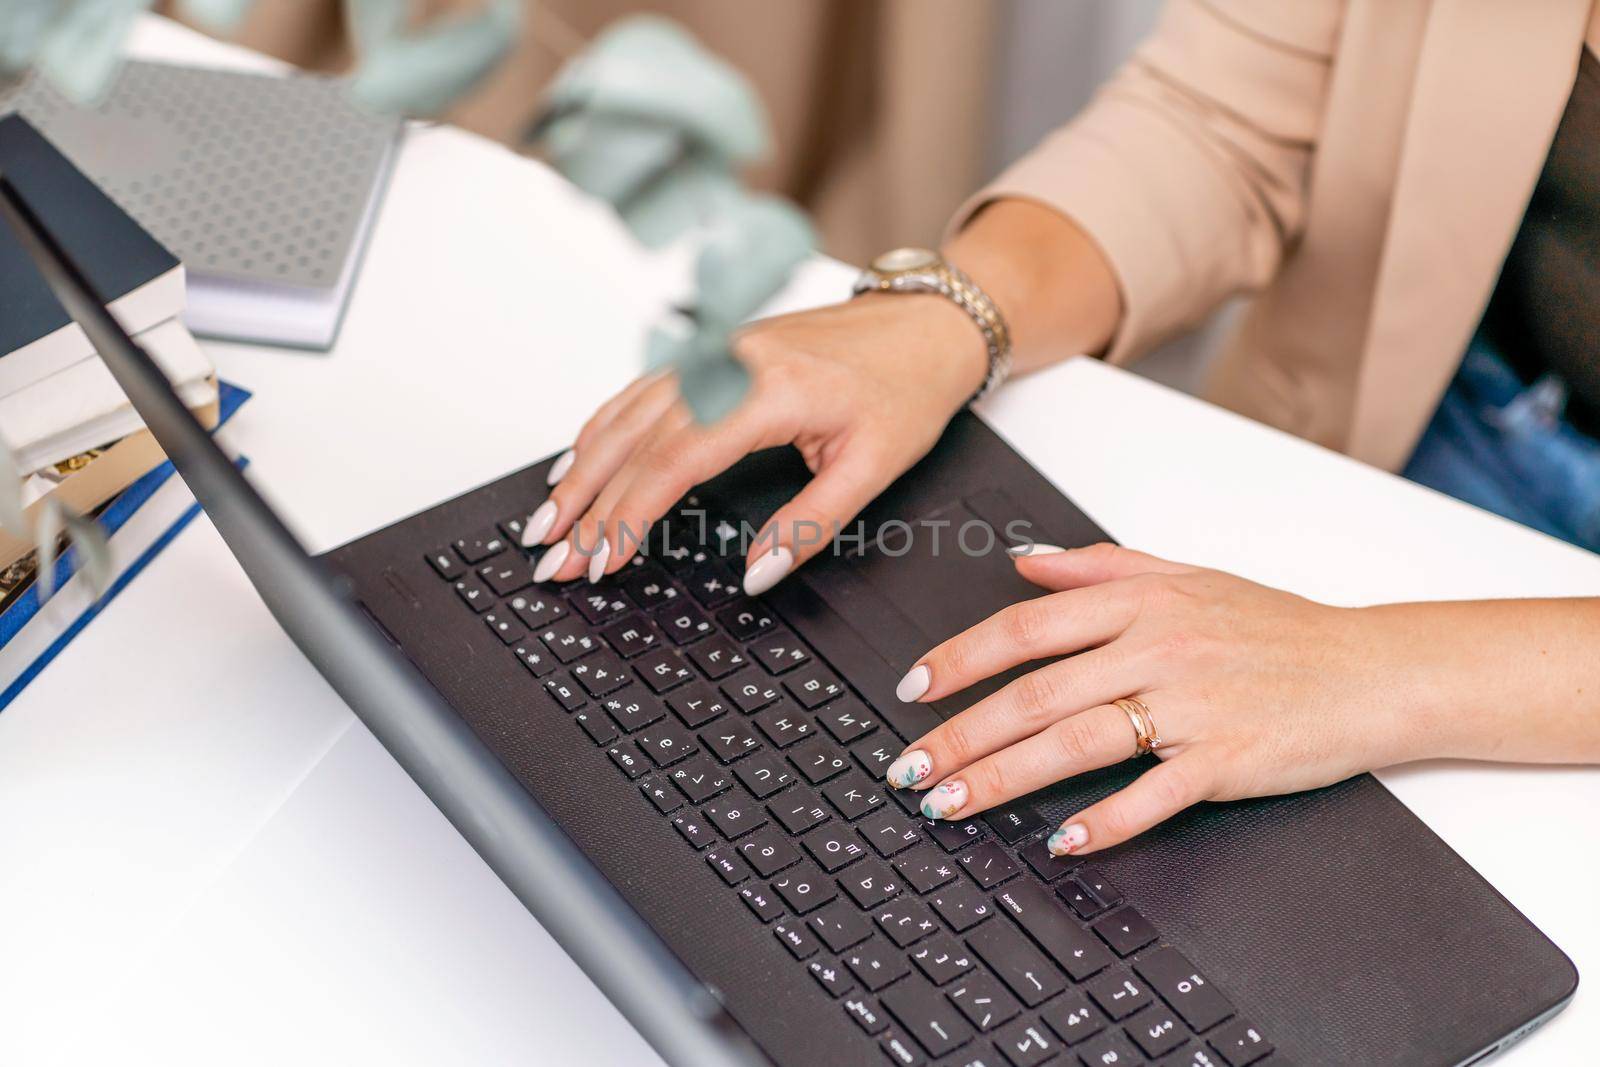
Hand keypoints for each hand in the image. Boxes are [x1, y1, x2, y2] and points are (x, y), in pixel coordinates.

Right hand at [524, 293, 987, 589]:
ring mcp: (715, 351)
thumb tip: (755, 575)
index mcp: (768, 391)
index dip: (629, 518)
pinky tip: (579, 463)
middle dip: (586, 506)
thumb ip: (808, 527)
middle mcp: (729, 362)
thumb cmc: (906, 387)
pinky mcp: (712, 352)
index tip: (601, 560)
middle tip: (553, 558)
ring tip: (548, 521)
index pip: (674, 463)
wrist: (924, 324)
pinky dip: (602, 431)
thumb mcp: (873, 469)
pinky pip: (639, 393)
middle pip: (635, 441)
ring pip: (625, 414)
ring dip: (581, 470)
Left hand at [884, 543, 1439, 856]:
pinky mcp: (1226, 758)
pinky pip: (1151, 794)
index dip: (960, 658)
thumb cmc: (1277, 627)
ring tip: (950, 804)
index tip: (913, 687)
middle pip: (1035, 694)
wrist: (1372, 669)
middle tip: (909, 767)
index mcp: (1140, 601)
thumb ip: (1098, 567)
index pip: (1026, 628)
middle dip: (960, 734)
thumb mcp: (1187, 575)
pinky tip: (1059, 840)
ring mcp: (1192, 705)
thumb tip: (1024, 562)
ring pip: (1075, 742)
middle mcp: (1158, 648)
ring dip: (1002, 778)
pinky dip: (1103, 821)